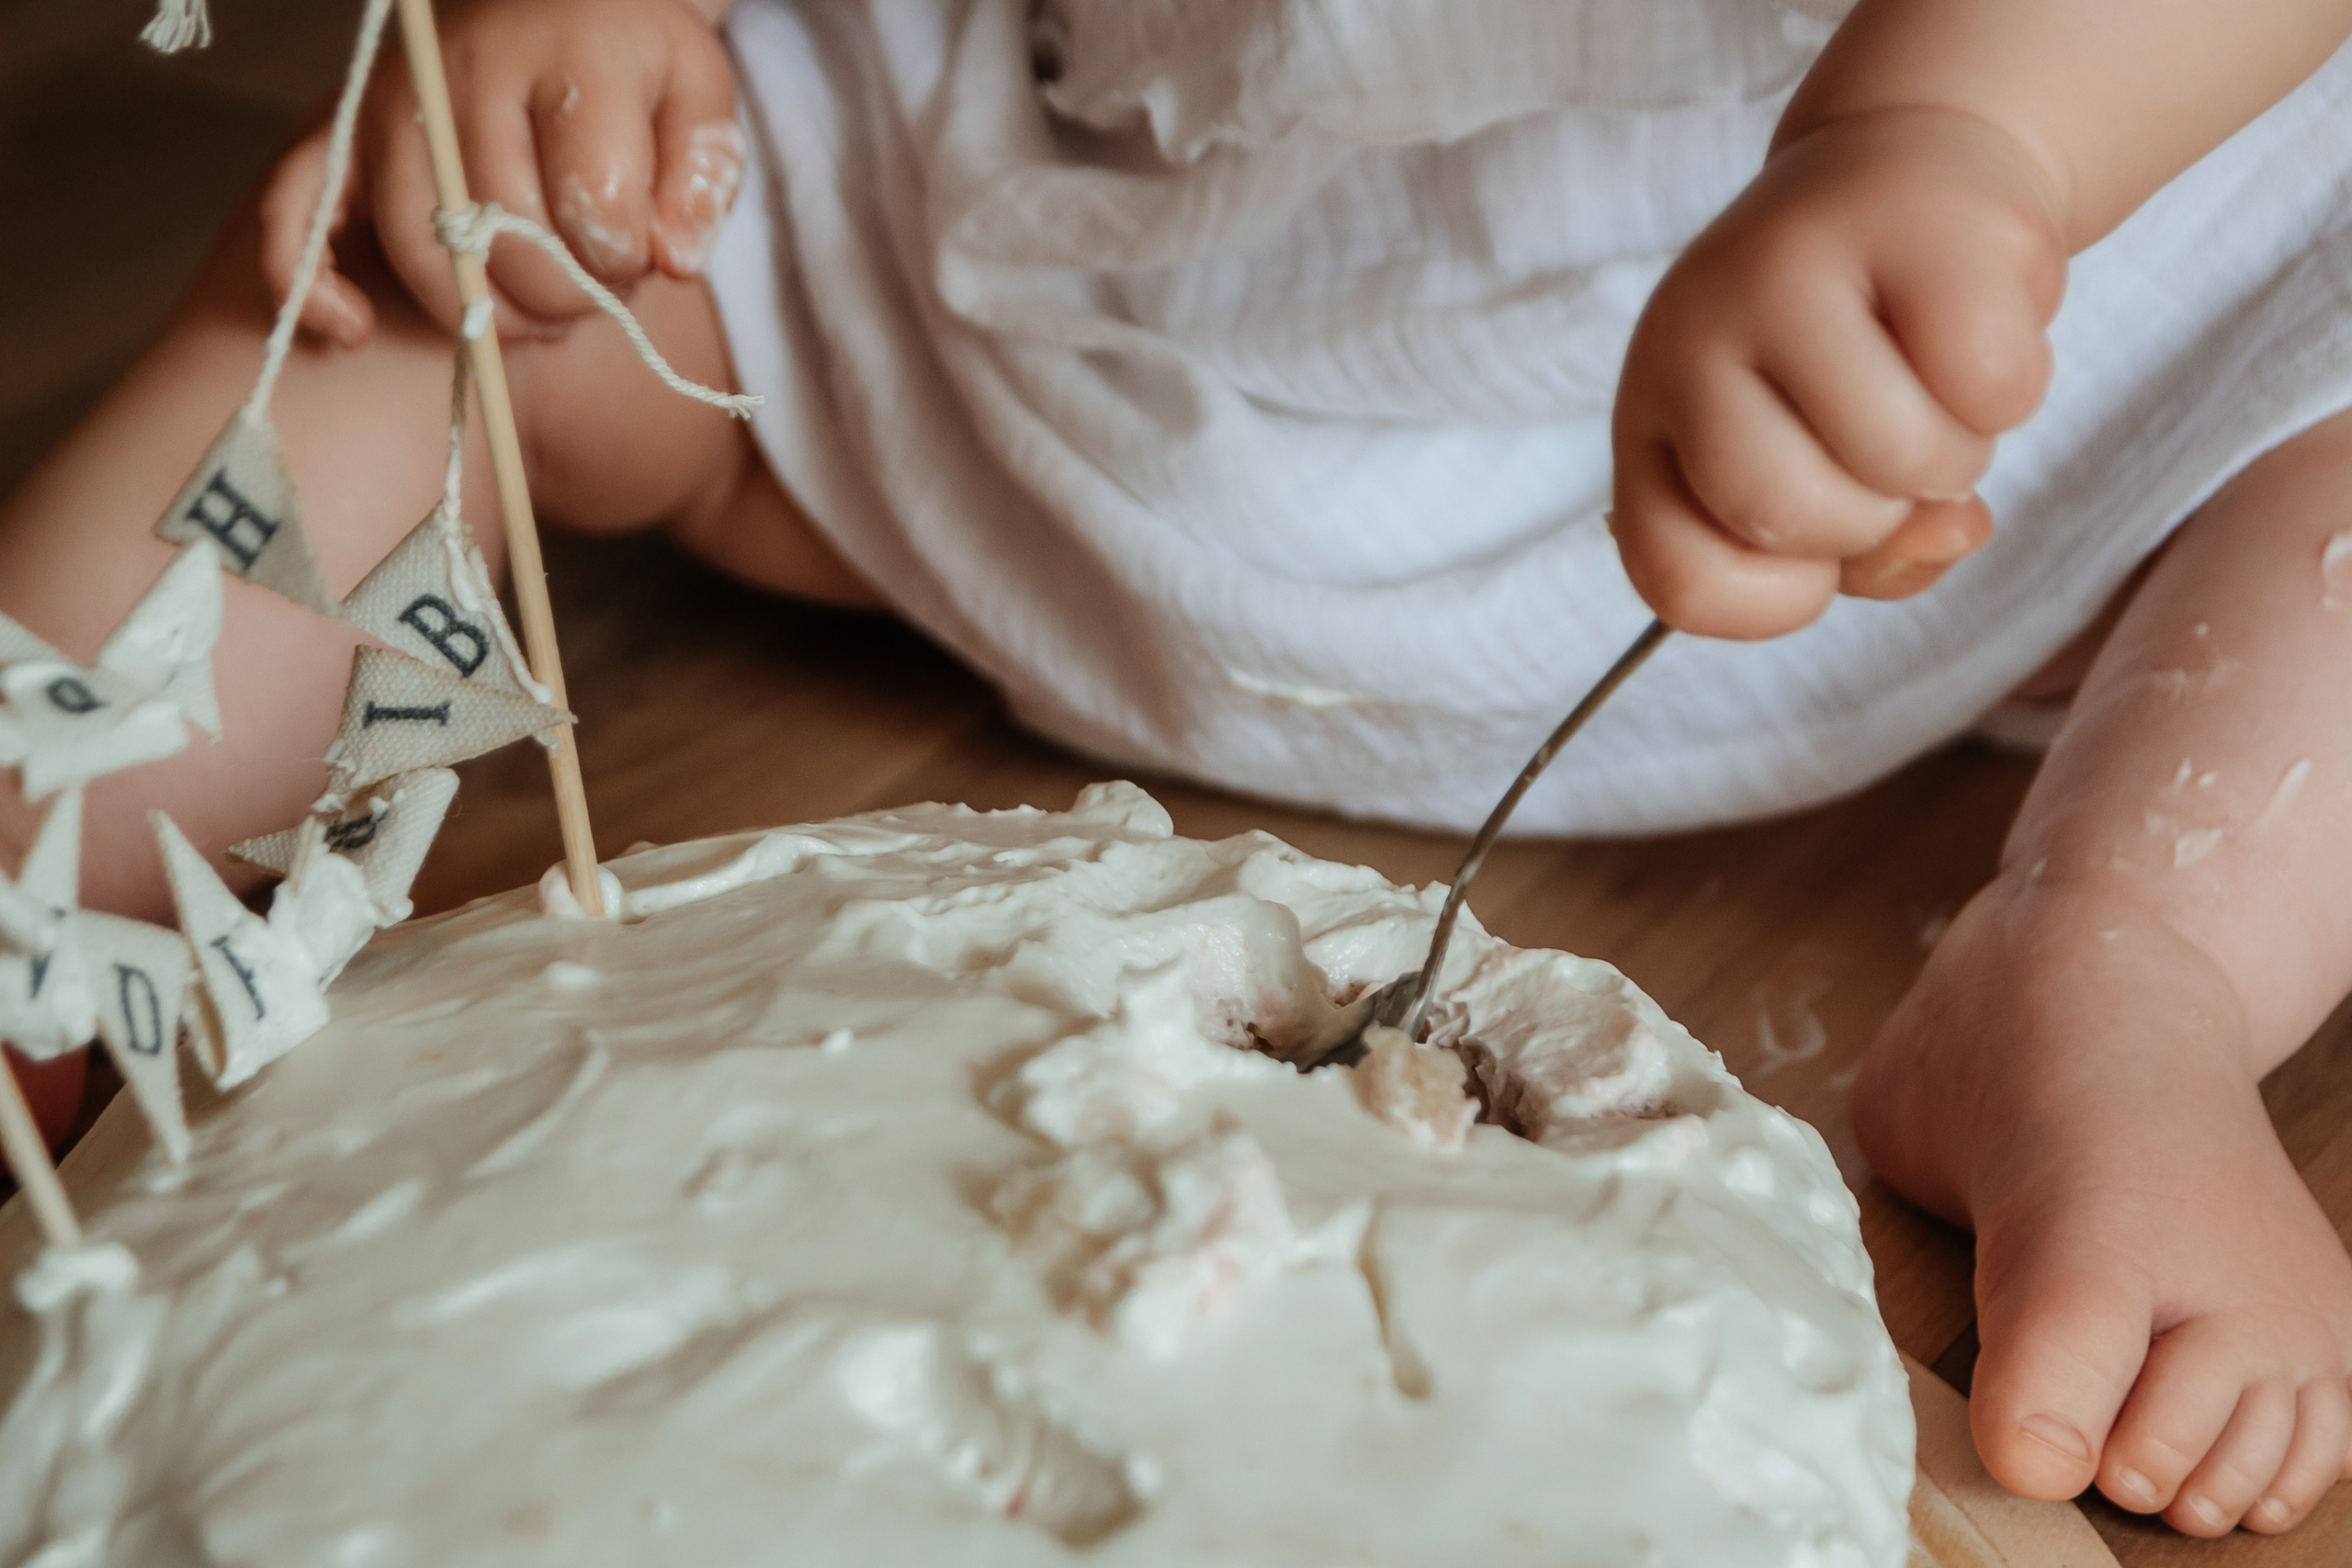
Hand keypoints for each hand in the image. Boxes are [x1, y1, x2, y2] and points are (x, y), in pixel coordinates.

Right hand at [256, 0, 743, 348]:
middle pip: (503, 236)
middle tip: (592, 293)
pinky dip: (311, 283)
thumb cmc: (629, 59)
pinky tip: (356, 330)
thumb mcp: (697, 97)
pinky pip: (293, 214)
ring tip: (533, 314)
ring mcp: (387, 103)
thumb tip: (674, 262)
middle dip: (562, 297)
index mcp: (563, 55)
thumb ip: (702, 178)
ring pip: (419, 249)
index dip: (624, 261)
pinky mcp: (338, 132)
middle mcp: (460, 75)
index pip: (594, 201)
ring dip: (481, 313)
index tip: (641, 257)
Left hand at [1609, 107, 2066, 638]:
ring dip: (1954, 457)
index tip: (1818, 550)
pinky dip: (2015, 389)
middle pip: (1783, 515)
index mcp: (1649, 418)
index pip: (1680, 581)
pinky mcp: (1915, 226)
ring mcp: (1790, 268)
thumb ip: (1870, 555)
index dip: (1777, 601)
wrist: (1915, 173)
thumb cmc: (1862, 358)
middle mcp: (1690, 336)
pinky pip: (1992, 386)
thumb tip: (1947, 530)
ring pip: (1900, 459)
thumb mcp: (1827, 474)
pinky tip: (1981, 334)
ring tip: (1935, 388)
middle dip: (1872, 519)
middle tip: (1885, 448)